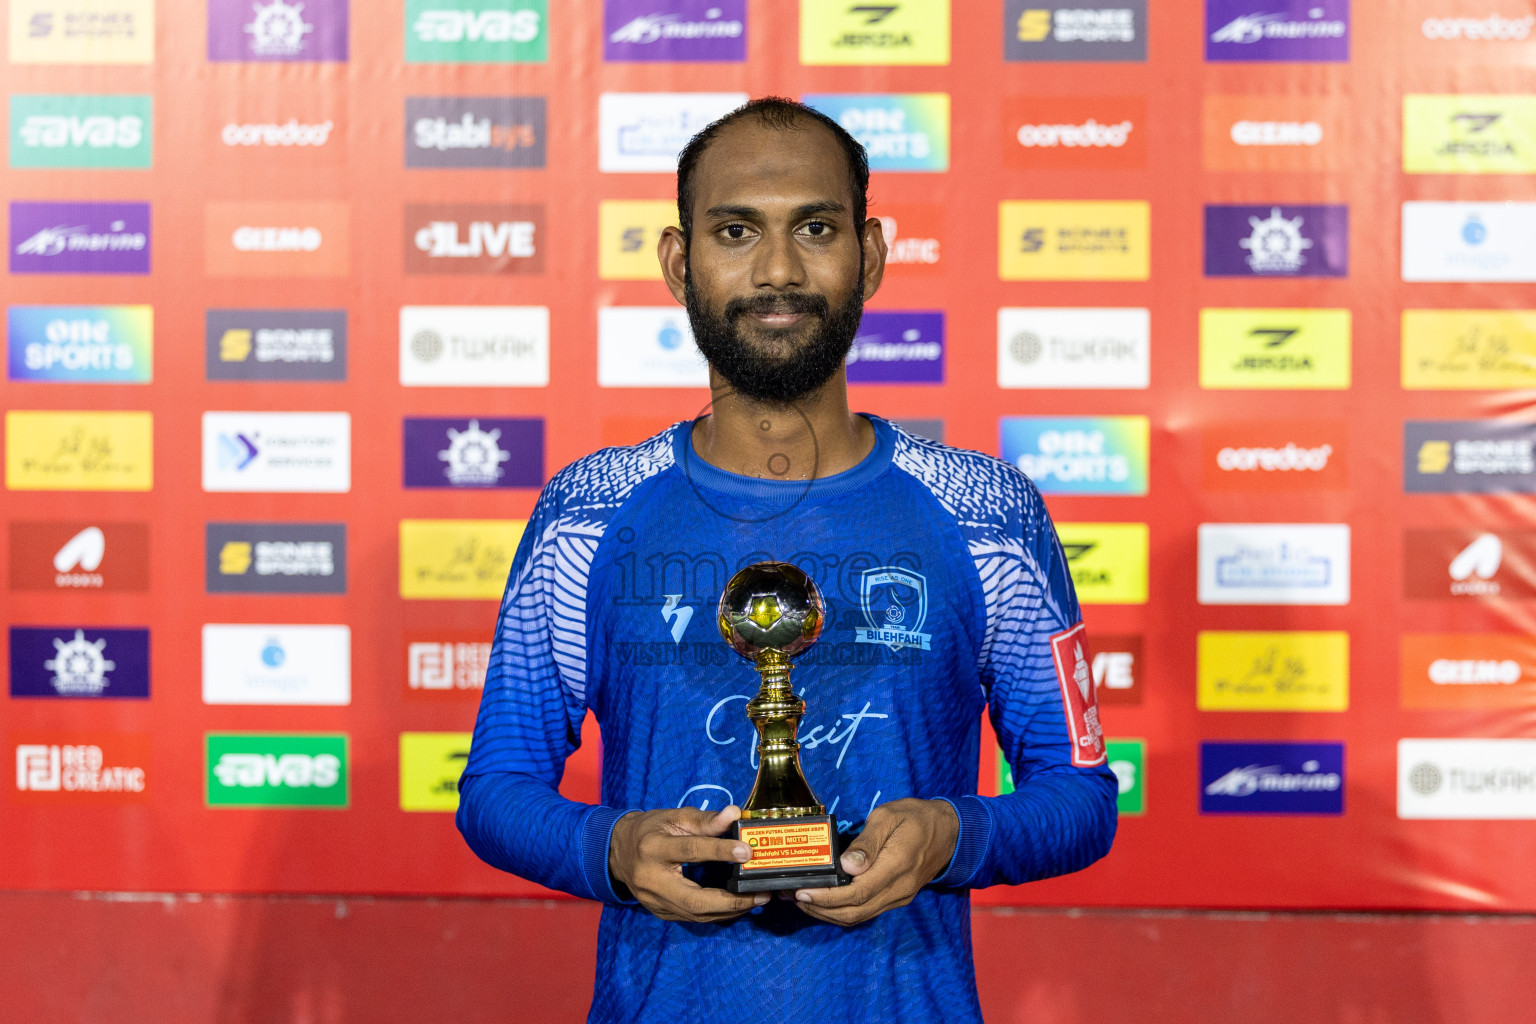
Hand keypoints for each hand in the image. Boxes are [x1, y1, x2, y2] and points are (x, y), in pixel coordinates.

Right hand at [608, 804, 767, 922]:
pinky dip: (718, 913)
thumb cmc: (651, 829)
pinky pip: (693, 917)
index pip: (690, 850)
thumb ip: (706, 819)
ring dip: (730, 910)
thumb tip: (734, 814)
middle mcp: (651, 879)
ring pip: (696, 914)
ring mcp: (654, 901)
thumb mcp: (675, 817)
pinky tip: (738, 906)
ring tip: (756, 899)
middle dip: (732, 900)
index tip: (747, 851)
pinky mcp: (660, 913)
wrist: (618, 851)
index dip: (720, 851)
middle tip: (762, 893)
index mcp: (653, 847)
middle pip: (694, 898)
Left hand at [793, 798, 958, 926]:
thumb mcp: (889, 817)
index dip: (826, 898)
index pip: (856, 894)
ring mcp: (898, 897)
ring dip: (828, 913)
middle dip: (820, 909)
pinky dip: (842, 910)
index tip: (802, 892)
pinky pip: (865, 912)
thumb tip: (846, 866)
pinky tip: (824, 899)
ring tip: (802, 900)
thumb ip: (868, 842)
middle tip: (793, 896)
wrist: (950, 832)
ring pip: (858, 917)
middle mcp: (898, 889)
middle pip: (854, 913)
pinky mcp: (896, 898)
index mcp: (896, 867)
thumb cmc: (916, 818)